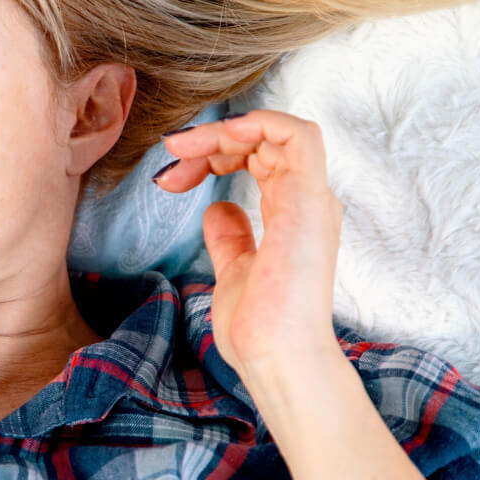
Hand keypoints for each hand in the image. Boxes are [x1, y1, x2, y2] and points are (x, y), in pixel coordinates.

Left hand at [153, 111, 344, 384]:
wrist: (276, 357)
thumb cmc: (259, 328)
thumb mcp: (233, 271)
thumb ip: (231, 238)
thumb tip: (218, 209)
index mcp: (292, 214)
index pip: (258, 158)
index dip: (213, 155)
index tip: (170, 178)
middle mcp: (307, 201)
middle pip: (263, 141)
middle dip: (211, 140)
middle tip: (169, 157)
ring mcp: (311, 199)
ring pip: (279, 130)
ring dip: (227, 130)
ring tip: (182, 147)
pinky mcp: (308, 200)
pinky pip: (299, 135)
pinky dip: (260, 123)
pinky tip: (221, 135)